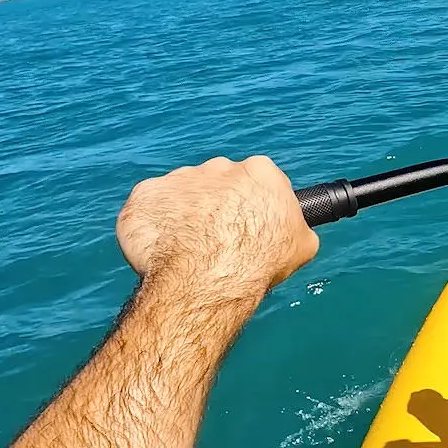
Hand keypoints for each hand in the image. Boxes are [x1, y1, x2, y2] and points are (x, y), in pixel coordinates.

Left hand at [116, 156, 317, 292]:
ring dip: (184, 217)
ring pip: (182, 196)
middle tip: (218, 240)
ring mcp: (178, 178)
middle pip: (217, 185)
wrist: (209, 280)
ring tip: (189, 251)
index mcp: (260, 172)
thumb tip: (292, 229)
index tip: (248, 225)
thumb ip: (295, 225)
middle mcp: (219, 167)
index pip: (256, 181)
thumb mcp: (302, 244)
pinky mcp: (145, 195)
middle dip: (217, 207)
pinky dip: (153, 227)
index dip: (252, 205)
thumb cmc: (260, 262)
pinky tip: (163, 251)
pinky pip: (148, 209)